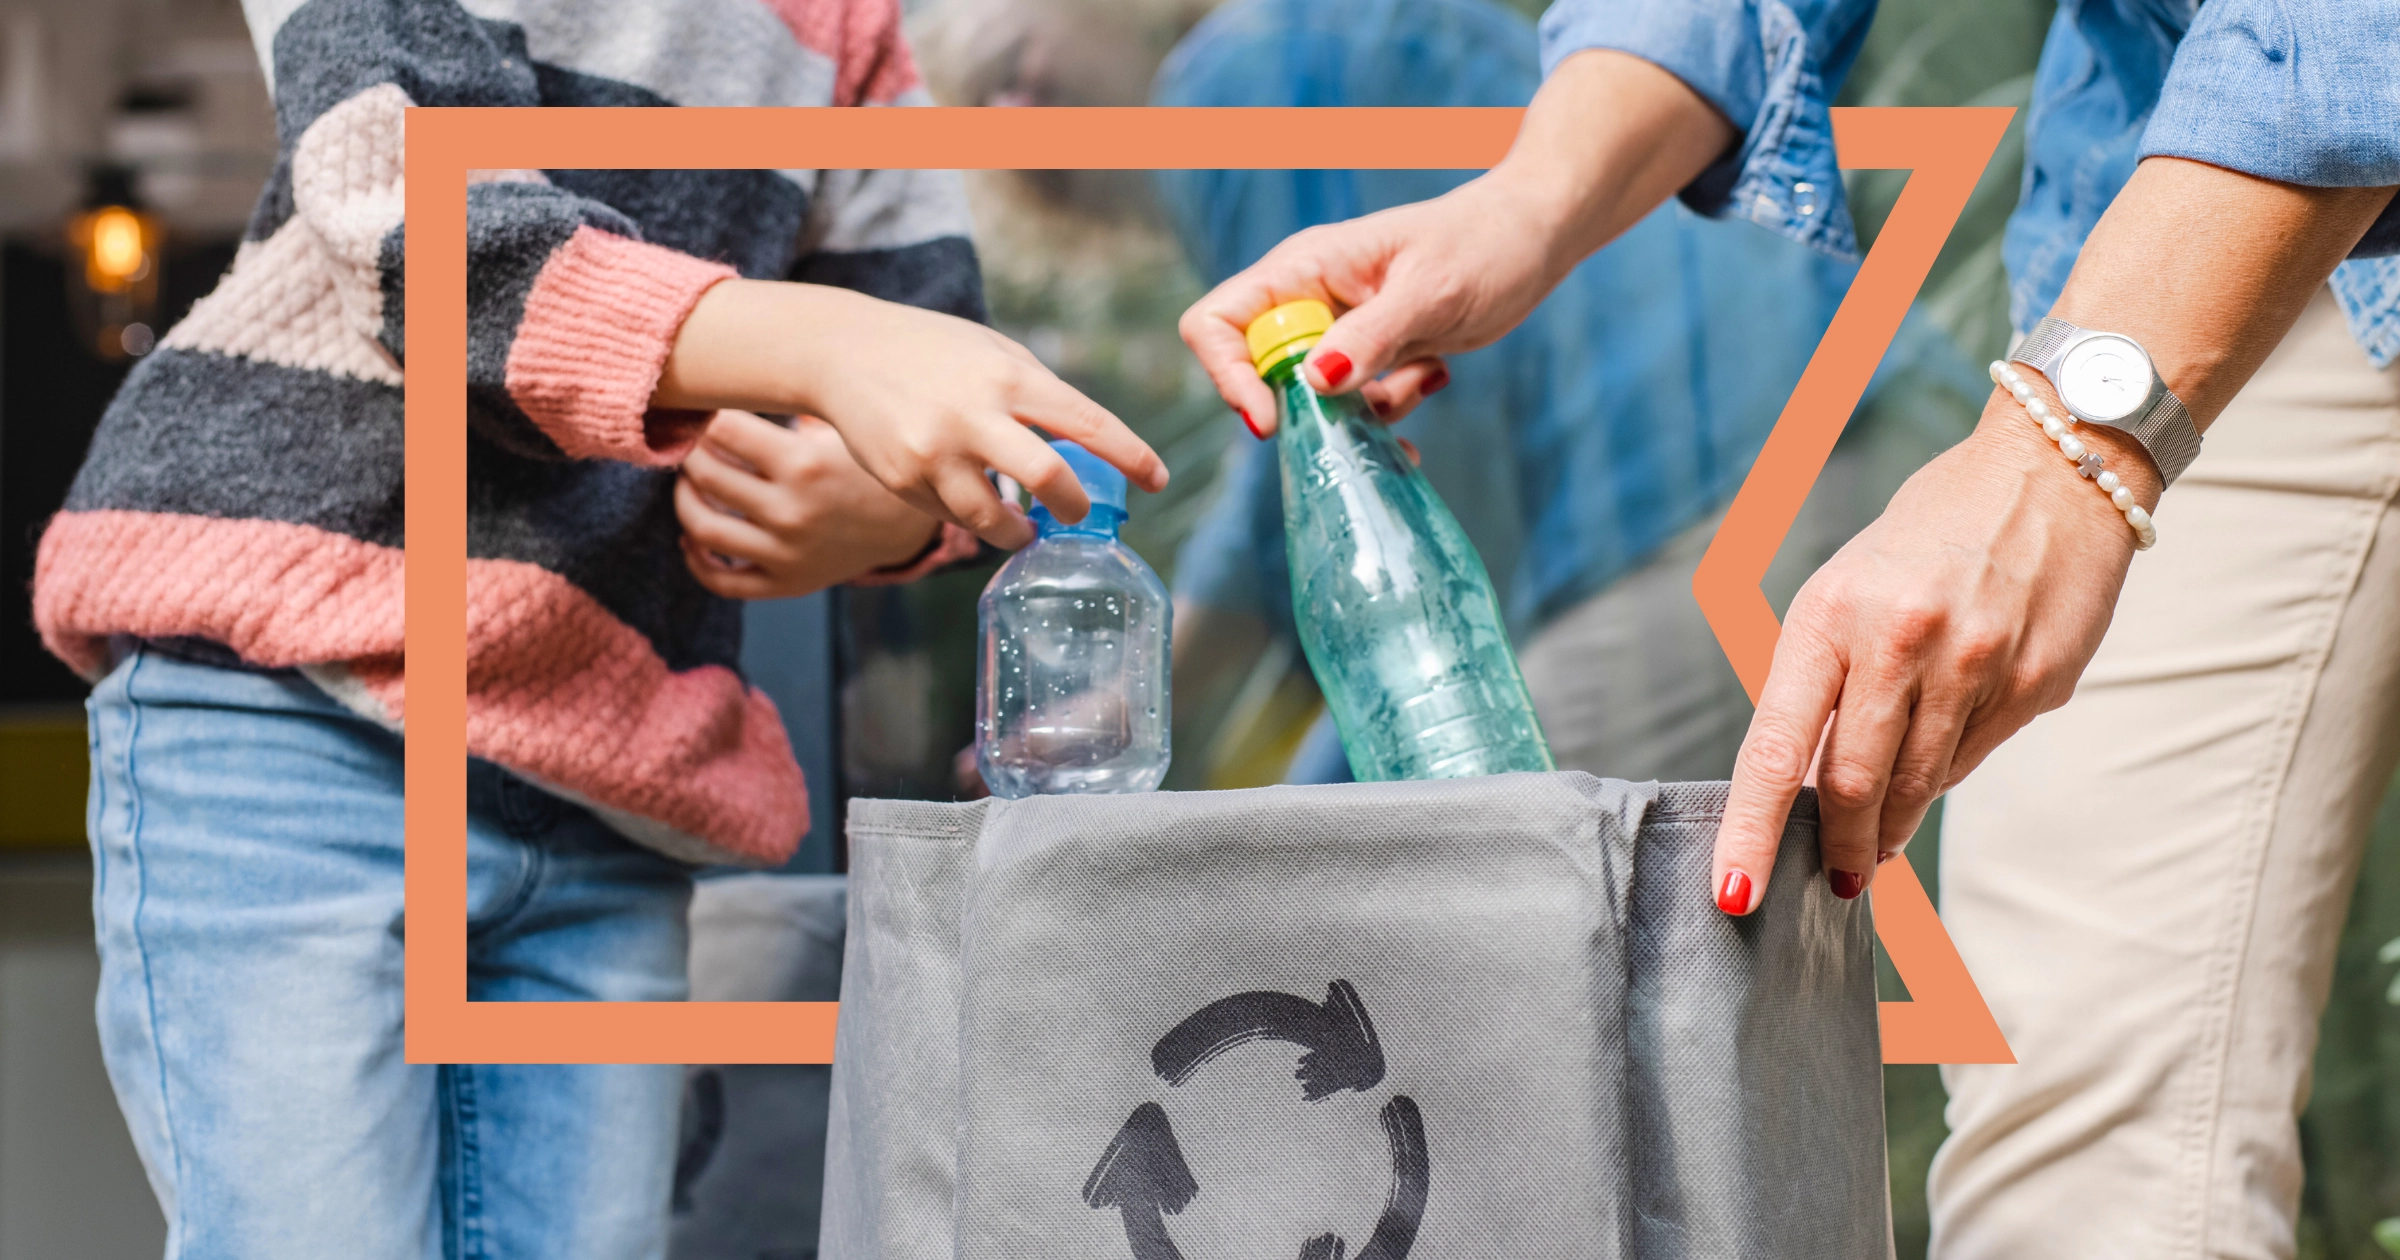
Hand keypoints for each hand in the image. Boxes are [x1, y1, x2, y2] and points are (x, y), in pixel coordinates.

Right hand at [657, 280, 1167, 549]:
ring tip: (1024, 526)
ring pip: (995, 520)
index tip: (1157, 480)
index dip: (1130, 457)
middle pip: (1049, 479)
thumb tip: (1087, 448)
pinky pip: (952, 517)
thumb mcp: (995, 351)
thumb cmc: (933, 349)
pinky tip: (968, 497)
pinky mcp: (903, 481)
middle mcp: (974, 416)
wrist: (841, 352)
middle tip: (1076, 513)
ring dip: (1019, 531)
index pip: (1087, 423)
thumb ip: (1039, 395)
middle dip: (1074, 506)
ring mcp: (935, 454)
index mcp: (1009, 376)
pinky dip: (970, 514)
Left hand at [674, 410, 941, 598]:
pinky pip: (724, 581)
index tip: (703, 409)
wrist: (908, 525)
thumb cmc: (865, 465)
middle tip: (692, 441)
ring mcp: (787, 553)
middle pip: (707, 475)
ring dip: (685, 501)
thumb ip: (796, 400)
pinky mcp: (787, 582)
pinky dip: (697, 561)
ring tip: (689, 484)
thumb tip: (740, 363)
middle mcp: (792, 512)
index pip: (723, 431)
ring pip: (704, 528)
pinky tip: (694, 538)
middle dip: (691, 453)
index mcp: (804, 464)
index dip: (706, 415)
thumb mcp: (842, 427)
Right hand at [1177, 50, 1736, 436]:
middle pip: (1257, 373)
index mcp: (1303, 269)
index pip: (1215, 324)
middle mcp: (1307, 299)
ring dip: (1358, 414)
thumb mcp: (1432, 291)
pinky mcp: (1368, 353)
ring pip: (1308, 399)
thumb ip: (1371, 336)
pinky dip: (1385, 414)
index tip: (1274, 420)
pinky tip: (1431, 384)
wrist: (1535, 235)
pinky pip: (1351, 403)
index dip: (1230, 376)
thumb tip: (1312, 382)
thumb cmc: (1486, 242)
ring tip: (1421, 381)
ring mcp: (1337, 328)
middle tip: (1369, 406)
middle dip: (1305, 408)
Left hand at [1710, 388, 2157, 912]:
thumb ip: (1824, 680)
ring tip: (1881, 838)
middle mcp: (1902, 641)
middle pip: (1856, 785)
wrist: (2052, 471)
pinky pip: (1976, 758)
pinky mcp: (2038, 683)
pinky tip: (1943, 750)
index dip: (1753, 830)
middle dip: (1840, 846)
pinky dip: (1947, 772)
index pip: (1779, 747)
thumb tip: (1808, 786)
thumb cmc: (1928, 536)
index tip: (1735, 891)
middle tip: (1836, 876)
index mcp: (1830, 615)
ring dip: (1894, 826)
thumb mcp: (1845, 586)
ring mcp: (1977, 665)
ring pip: (1921, 785)